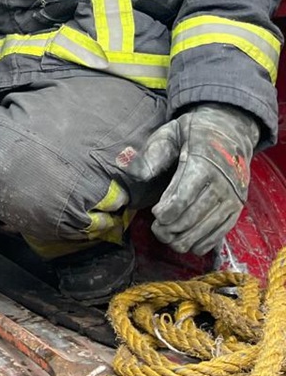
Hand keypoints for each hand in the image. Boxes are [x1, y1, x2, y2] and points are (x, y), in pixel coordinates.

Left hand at [126, 103, 259, 254]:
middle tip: (156, 228)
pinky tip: (186, 242)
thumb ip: (153, 154)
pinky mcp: (237, 209)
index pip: (182, 198)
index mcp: (203, 165)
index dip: (165, 213)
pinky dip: (200, 243)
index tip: (155, 213)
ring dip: (182, 240)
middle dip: (169, 229)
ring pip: (204, 231)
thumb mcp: (169, 134)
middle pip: (191, 218)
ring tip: (166, 235)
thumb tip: (137, 175)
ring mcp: (232, 199)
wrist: (231, 131)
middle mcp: (222, 185)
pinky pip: (219, 235)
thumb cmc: (192, 135)